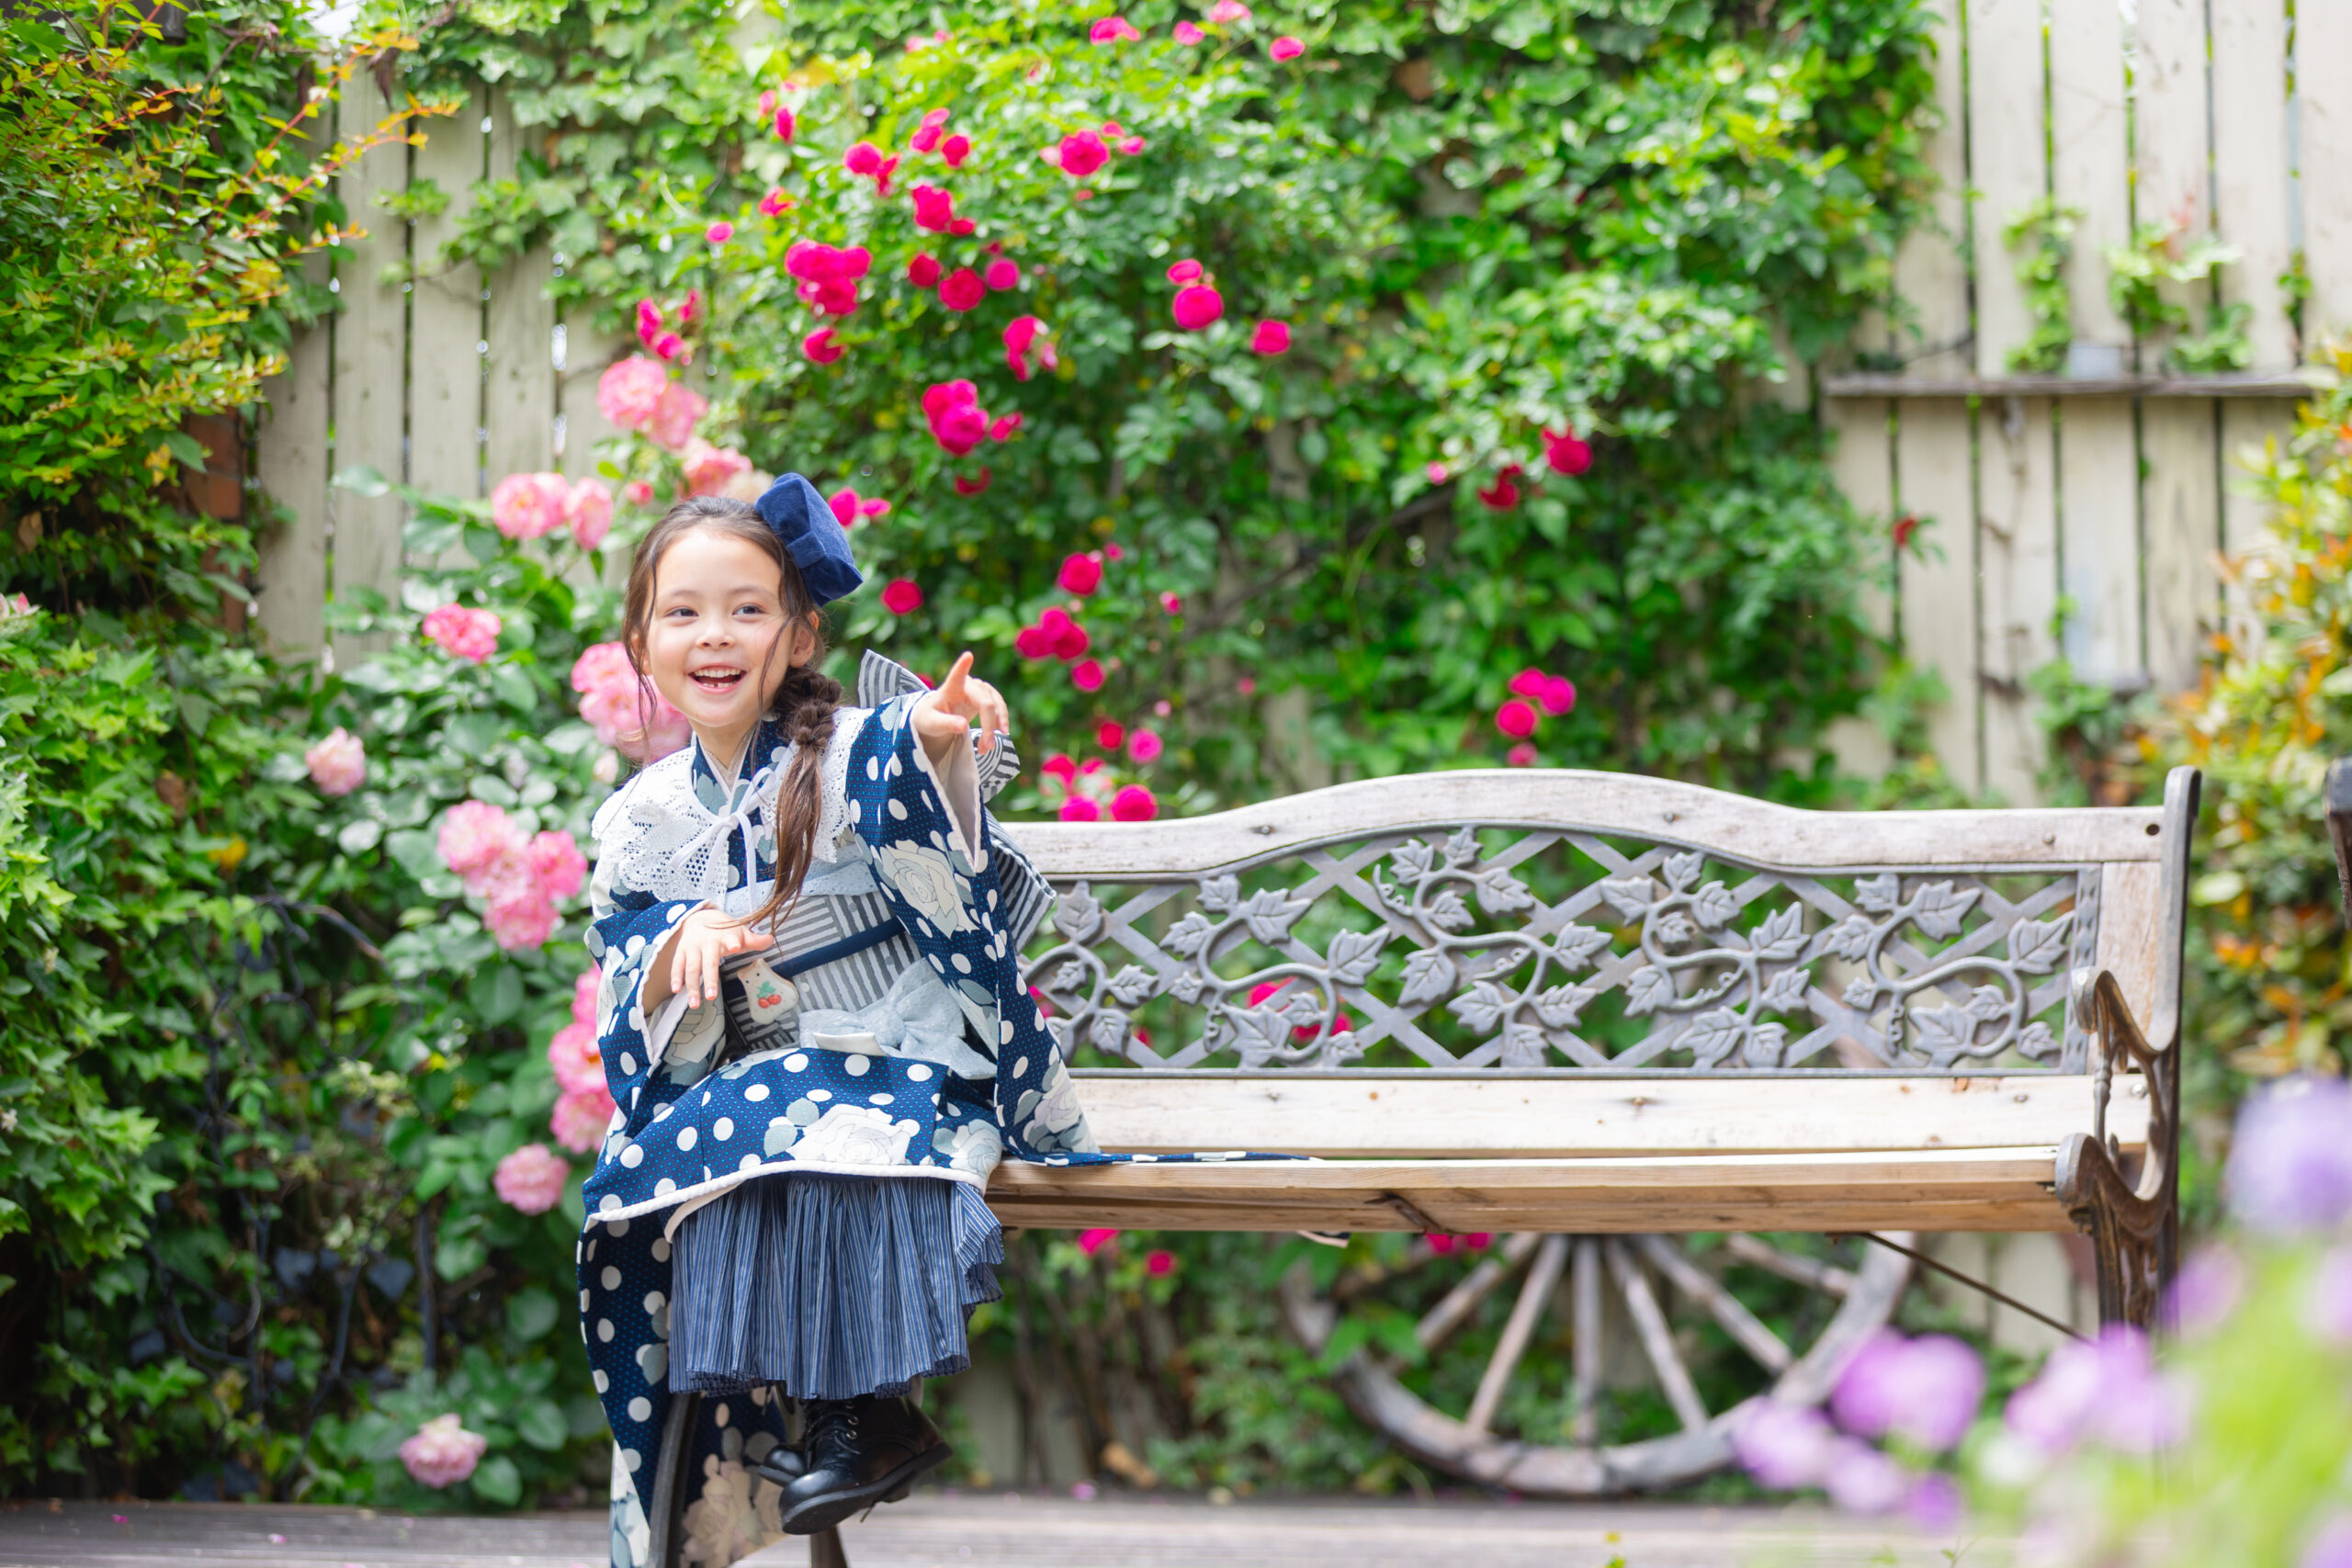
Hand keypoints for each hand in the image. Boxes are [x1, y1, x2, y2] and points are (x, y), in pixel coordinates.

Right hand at [653, 907, 774, 1012]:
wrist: (700, 917)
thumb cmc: (725, 931)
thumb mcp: (741, 933)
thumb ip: (755, 940)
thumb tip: (771, 940)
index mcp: (725, 936)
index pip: (730, 938)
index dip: (733, 942)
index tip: (736, 946)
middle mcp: (707, 942)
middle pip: (708, 962)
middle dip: (710, 979)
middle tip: (711, 997)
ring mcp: (693, 947)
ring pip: (692, 968)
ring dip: (692, 986)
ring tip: (695, 1004)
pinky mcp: (681, 951)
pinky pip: (677, 965)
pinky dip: (676, 977)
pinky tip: (676, 990)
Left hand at [913, 650, 1011, 759]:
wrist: (936, 717)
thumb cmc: (930, 717)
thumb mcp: (932, 724)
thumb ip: (946, 723)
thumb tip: (964, 726)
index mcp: (951, 687)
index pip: (957, 675)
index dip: (962, 666)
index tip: (967, 656)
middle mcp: (968, 684)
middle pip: (985, 701)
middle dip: (989, 724)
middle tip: (987, 746)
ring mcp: (980, 689)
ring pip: (996, 705)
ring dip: (996, 726)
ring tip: (988, 748)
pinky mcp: (987, 697)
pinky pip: (999, 710)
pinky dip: (998, 725)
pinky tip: (991, 741)